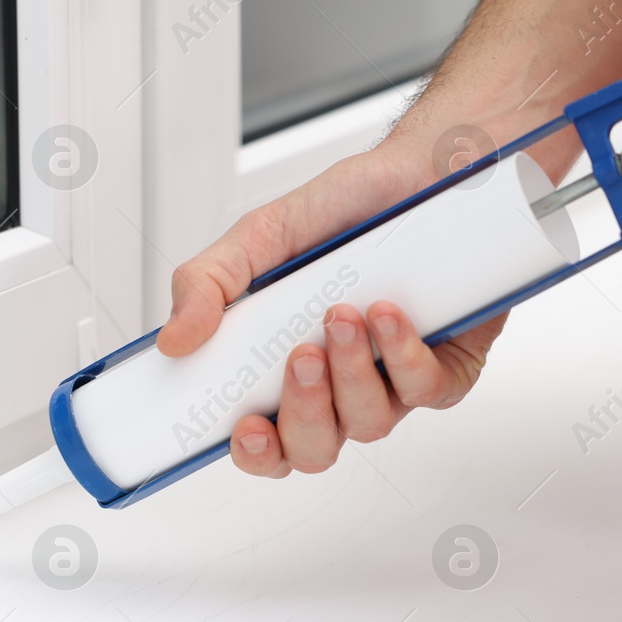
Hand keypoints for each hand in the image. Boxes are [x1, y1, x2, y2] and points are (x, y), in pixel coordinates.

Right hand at [157, 130, 538, 477]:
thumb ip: (209, 283)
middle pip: (314, 449)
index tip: (243, 429)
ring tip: (343, 313)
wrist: (425, 170)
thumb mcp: (261, 235)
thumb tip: (173, 341)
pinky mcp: (448, 367)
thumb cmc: (348, 210)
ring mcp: (394, 381)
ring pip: (369, 423)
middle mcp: (341, 385)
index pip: (263, 440)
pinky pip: (427, 391)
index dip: (253, 452)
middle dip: (303, 414)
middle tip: (300, 356)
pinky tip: (388, 314)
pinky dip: (403, 355)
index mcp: (286, 367)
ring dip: (350, 374)